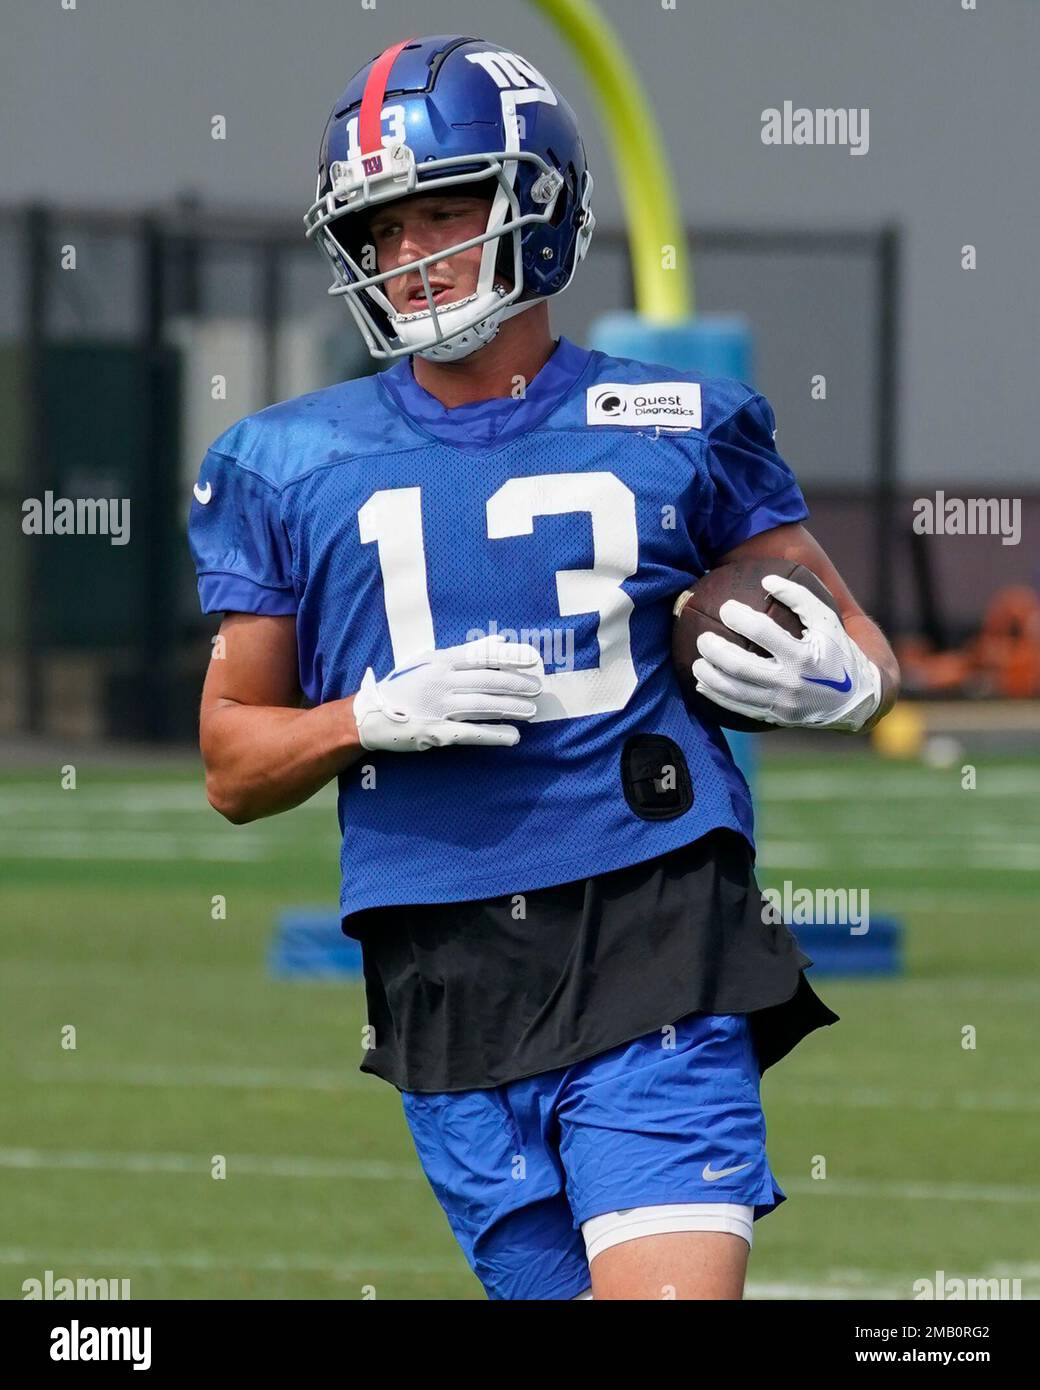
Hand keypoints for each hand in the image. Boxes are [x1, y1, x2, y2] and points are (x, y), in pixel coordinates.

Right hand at [352, 634, 543, 751]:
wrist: (370, 715)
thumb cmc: (403, 685)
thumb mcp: (428, 660)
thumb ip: (464, 652)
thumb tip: (497, 641)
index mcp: (440, 661)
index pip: (482, 655)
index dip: (510, 656)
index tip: (532, 658)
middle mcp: (442, 682)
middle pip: (488, 681)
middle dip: (516, 684)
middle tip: (537, 688)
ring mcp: (440, 708)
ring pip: (484, 705)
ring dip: (511, 708)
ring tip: (531, 710)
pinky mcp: (437, 731)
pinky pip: (471, 732)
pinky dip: (494, 734)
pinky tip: (513, 736)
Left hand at [691, 574, 881, 731]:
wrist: (856, 698)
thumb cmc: (838, 651)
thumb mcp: (828, 621)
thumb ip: (800, 598)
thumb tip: (767, 579)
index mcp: (804, 655)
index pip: (763, 632)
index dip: (740, 618)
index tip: (727, 607)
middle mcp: (791, 682)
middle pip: (741, 666)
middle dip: (715, 650)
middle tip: (703, 638)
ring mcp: (780, 703)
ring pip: (734, 691)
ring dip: (710, 676)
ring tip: (696, 661)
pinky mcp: (774, 716)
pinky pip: (738, 707)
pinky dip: (716, 695)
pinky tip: (702, 683)